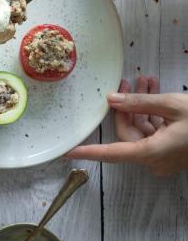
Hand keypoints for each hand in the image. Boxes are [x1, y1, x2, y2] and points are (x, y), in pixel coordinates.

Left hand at [66, 76, 187, 175]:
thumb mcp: (173, 105)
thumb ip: (139, 103)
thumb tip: (111, 99)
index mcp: (152, 152)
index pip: (112, 152)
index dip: (89, 152)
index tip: (68, 152)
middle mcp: (155, 159)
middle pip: (128, 133)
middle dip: (127, 106)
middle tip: (128, 81)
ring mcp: (164, 157)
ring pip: (142, 130)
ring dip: (142, 106)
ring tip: (145, 81)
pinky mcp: (172, 151)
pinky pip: (154, 132)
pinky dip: (153, 114)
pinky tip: (154, 92)